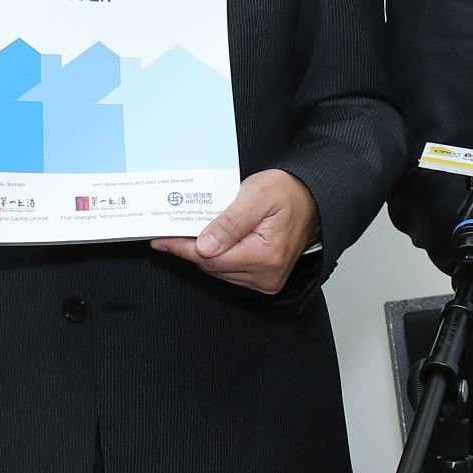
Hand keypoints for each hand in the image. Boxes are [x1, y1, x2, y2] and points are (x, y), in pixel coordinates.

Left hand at [151, 169, 317, 295]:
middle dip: (190, 249)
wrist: (311, 198)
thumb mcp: (255, 196)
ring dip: (203, 253)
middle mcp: (267, 274)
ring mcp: (267, 279)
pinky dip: (217, 257)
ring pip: (219, 271)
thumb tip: (204, 247)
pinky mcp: (265, 278)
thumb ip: (229, 223)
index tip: (162, 240)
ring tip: (188, 233)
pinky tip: (209, 242)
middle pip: (213, 267)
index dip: (183, 248)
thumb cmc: (287, 193)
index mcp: (266, 255)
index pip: (212, 258)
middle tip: (169, 232)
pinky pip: (230, 271)